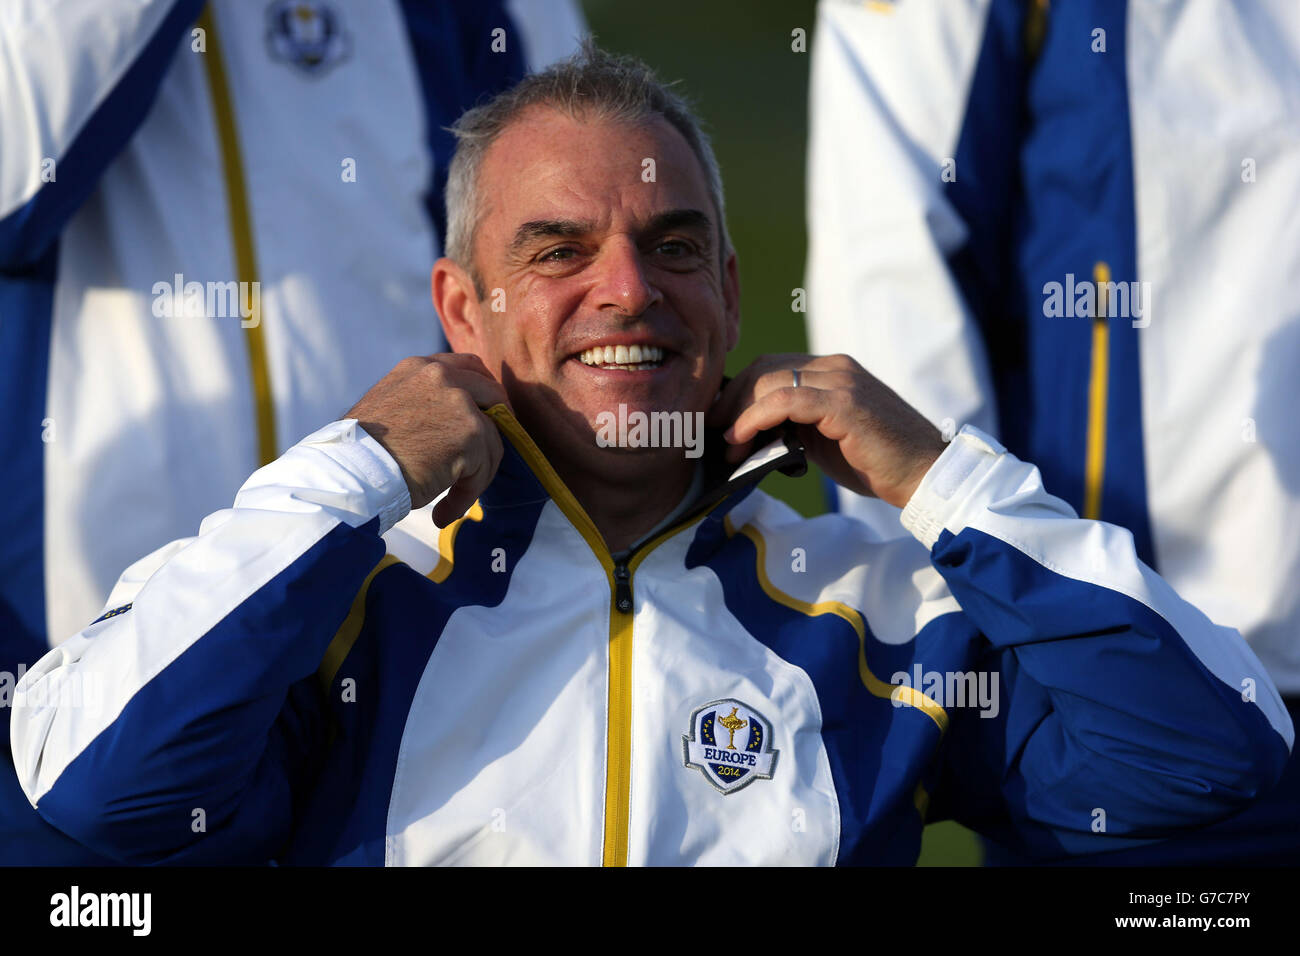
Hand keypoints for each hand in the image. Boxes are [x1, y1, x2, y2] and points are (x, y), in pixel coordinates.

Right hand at [345, 354, 510, 523]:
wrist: (352, 473)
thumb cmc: (361, 453)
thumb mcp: (390, 408)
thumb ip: (422, 404)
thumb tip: (447, 424)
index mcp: (419, 368)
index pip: (466, 367)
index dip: (483, 392)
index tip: (486, 416)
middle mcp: (440, 376)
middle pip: (492, 393)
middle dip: (498, 424)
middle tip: (488, 455)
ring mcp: (459, 401)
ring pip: (491, 439)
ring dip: (476, 473)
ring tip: (451, 499)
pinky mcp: (471, 432)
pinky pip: (484, 468)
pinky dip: (468, 493)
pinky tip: (444, 511)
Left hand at [707, 353, 945, 508]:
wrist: (924, 475)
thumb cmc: (877, 463)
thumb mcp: (826, 438)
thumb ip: (794, 426)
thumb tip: (751, 435)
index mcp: (832, 370)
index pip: (771, 366)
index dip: (738, 392)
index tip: (718, 421)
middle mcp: (835, 366)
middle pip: (763, 368)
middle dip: (731, 400)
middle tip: (711, 432)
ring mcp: (840, 381)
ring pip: (769, 381)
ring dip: (738, 414)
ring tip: (727, 445)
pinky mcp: (842, 403)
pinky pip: (784, 401)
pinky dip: (755, 418)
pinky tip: (740, 438)